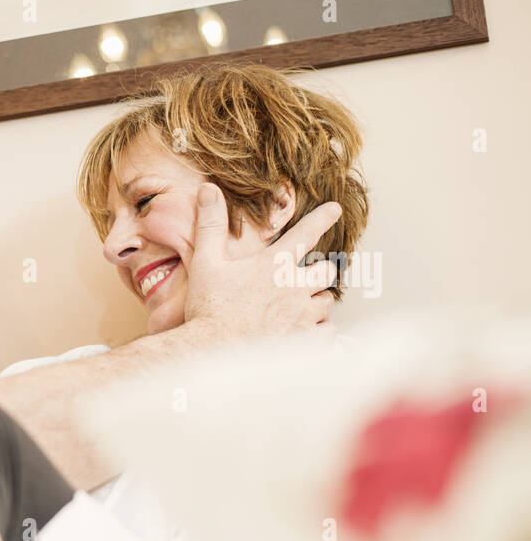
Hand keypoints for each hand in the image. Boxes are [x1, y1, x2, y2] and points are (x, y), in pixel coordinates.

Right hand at [183, 182, 341, 341]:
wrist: (212, 350)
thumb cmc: (208, 307)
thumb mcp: (205, 262)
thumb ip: (211, 224)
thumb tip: (208, 189)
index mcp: (274, 264)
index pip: (307, 232)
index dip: (323, 218)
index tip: (334, 210)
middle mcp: (294, 287)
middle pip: (327, 271)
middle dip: (319, 273)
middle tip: (305, 279)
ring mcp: (302, 315)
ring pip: (327, 302)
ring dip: (318, 302)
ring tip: (302, 308)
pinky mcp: (304, 340)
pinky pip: (328, 333)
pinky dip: (321, 331)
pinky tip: (308, 333)